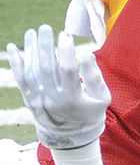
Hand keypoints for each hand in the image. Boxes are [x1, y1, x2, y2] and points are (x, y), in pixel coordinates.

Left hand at [7, 25, 109, 148]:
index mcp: (74, 98)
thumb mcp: (102, 98)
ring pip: (32, 71)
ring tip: (32, 32)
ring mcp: (40, 99)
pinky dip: (16, 63)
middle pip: (46, 68)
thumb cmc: (90, 112)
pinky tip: (13, 47)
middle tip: (46, 27)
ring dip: (30, 50)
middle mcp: (54, 99)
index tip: (66, 35)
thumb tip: (85, 54)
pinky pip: (21, 79)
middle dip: (45, 45)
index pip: (68, 71)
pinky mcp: (30, 99)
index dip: (66, 51)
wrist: (72, 136)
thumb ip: (96, 77)